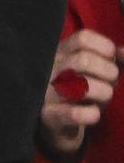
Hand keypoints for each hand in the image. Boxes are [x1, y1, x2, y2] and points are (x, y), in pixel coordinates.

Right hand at [37, 29, 122, 156]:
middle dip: (108, 71)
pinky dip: (92, 114)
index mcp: (60, 52)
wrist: (55, 123)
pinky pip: (75, 113)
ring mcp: (46, 92)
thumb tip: (123, 51)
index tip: (113, 60)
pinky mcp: (48, 116)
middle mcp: (50, 68)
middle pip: (84, 60)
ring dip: (103, 92)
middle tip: (112, 82)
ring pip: (80, 86)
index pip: (83, 39)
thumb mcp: (93, 70)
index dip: (105, 47)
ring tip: (105, 97)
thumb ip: (111, 58)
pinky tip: (94, 114)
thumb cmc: (79, 90)